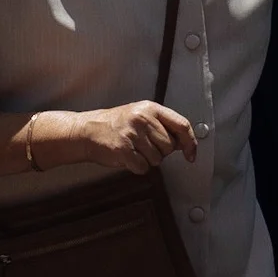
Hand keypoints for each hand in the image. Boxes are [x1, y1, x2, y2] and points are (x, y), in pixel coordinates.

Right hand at [65, 100, 196, 174]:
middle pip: (169, 147)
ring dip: (147, 160)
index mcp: (150, 108)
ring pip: (157, 159)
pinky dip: (137, 167)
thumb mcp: (140, 115)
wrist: (86, 131)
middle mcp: (142, 119)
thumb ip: (161, 124)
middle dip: (160, 152)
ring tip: (133, 150)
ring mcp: (132, 134)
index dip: (190, 143)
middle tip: (144, 146)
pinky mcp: (123, 150)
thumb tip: (184, 142)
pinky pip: (143, 167)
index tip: (190, 154)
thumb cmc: (115, 124)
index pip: (182, 125)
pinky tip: (127, 157)